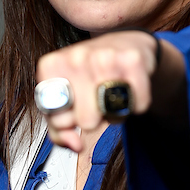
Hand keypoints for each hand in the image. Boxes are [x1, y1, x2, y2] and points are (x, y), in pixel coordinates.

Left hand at [36, 30, 184, 151]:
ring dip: (115, 111)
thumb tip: (76, 146)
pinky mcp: (133, 60)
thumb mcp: (65, 99)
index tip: (75, 105)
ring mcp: (104, 56)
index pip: (58, 120)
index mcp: (51, 67)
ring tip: (111, 93)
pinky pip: (138, 105)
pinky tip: (129, 87)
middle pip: (86, 121)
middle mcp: (75, 57)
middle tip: (96, 99)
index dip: (70, 120)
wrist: (125, 43)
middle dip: (94, 117)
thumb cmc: (89, 75)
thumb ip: (60, 130)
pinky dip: (137, 104)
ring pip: (111, 115)